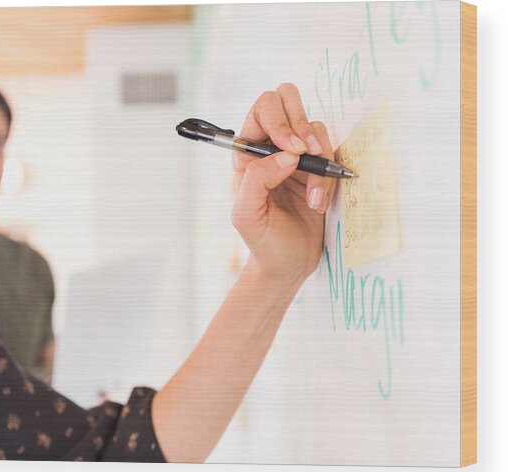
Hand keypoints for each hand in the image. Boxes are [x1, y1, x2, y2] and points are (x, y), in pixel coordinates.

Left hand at [231, 83, 336, 284]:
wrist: (288, 265)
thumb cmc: (262, 241)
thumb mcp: (246, 215)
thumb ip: (257, 179)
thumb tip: (286, 154)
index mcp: (247, 153)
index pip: (263, 110)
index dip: (280, 123)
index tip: (292, 152)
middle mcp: (271, 148)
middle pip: (287, 99)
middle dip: (302, 124)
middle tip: (306, 155)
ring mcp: (298, 156)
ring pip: (316, 128)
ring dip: (319, 161)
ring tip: (313, 198)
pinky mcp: (320, 169)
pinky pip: (332, 153)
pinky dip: (330, 177)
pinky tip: (319, 203)